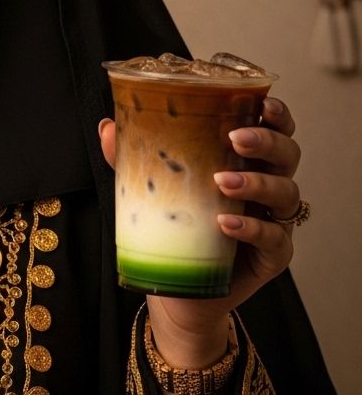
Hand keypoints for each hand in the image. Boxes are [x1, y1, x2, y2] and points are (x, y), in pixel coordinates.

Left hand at [99, 96, 299, 364]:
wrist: (178, 290)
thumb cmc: (174, 226)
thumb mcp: (152, 186)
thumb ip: (132, 157)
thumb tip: (108, 127)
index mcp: (245, 161)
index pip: (274, 129)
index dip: (277, 114)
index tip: (264, 104)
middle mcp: (266, 186)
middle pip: (288, 154)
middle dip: (267, 142)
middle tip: (235, 139)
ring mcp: (273, 221)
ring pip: (286, 193)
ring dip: (257, 183)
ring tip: (222, 183)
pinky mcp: (272, 256)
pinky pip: (275, 238)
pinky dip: (252, 228)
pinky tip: (226, 223)